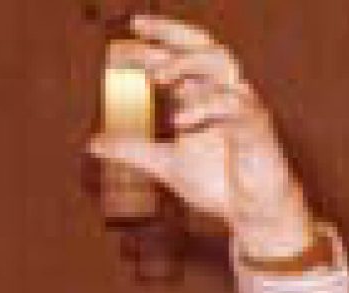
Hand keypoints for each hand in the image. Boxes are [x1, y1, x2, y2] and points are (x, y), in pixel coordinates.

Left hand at [90, 15, 313, 259]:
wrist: (249, 209)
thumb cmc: (216, 181)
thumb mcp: (163, 164)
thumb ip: (131, 150)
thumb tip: (92, 142)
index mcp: (201, 95)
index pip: (174, 59)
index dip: (147, 49)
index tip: (114, 51)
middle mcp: (222, 91)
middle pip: (200, 45)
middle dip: (169, 33)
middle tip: (137, 28)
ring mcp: (240, 105)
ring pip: (221, 64)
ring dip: (188, 63)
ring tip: (157, 76)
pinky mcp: (255, 126)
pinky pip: (233, 107)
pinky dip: (206, 109)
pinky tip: (179, 120)